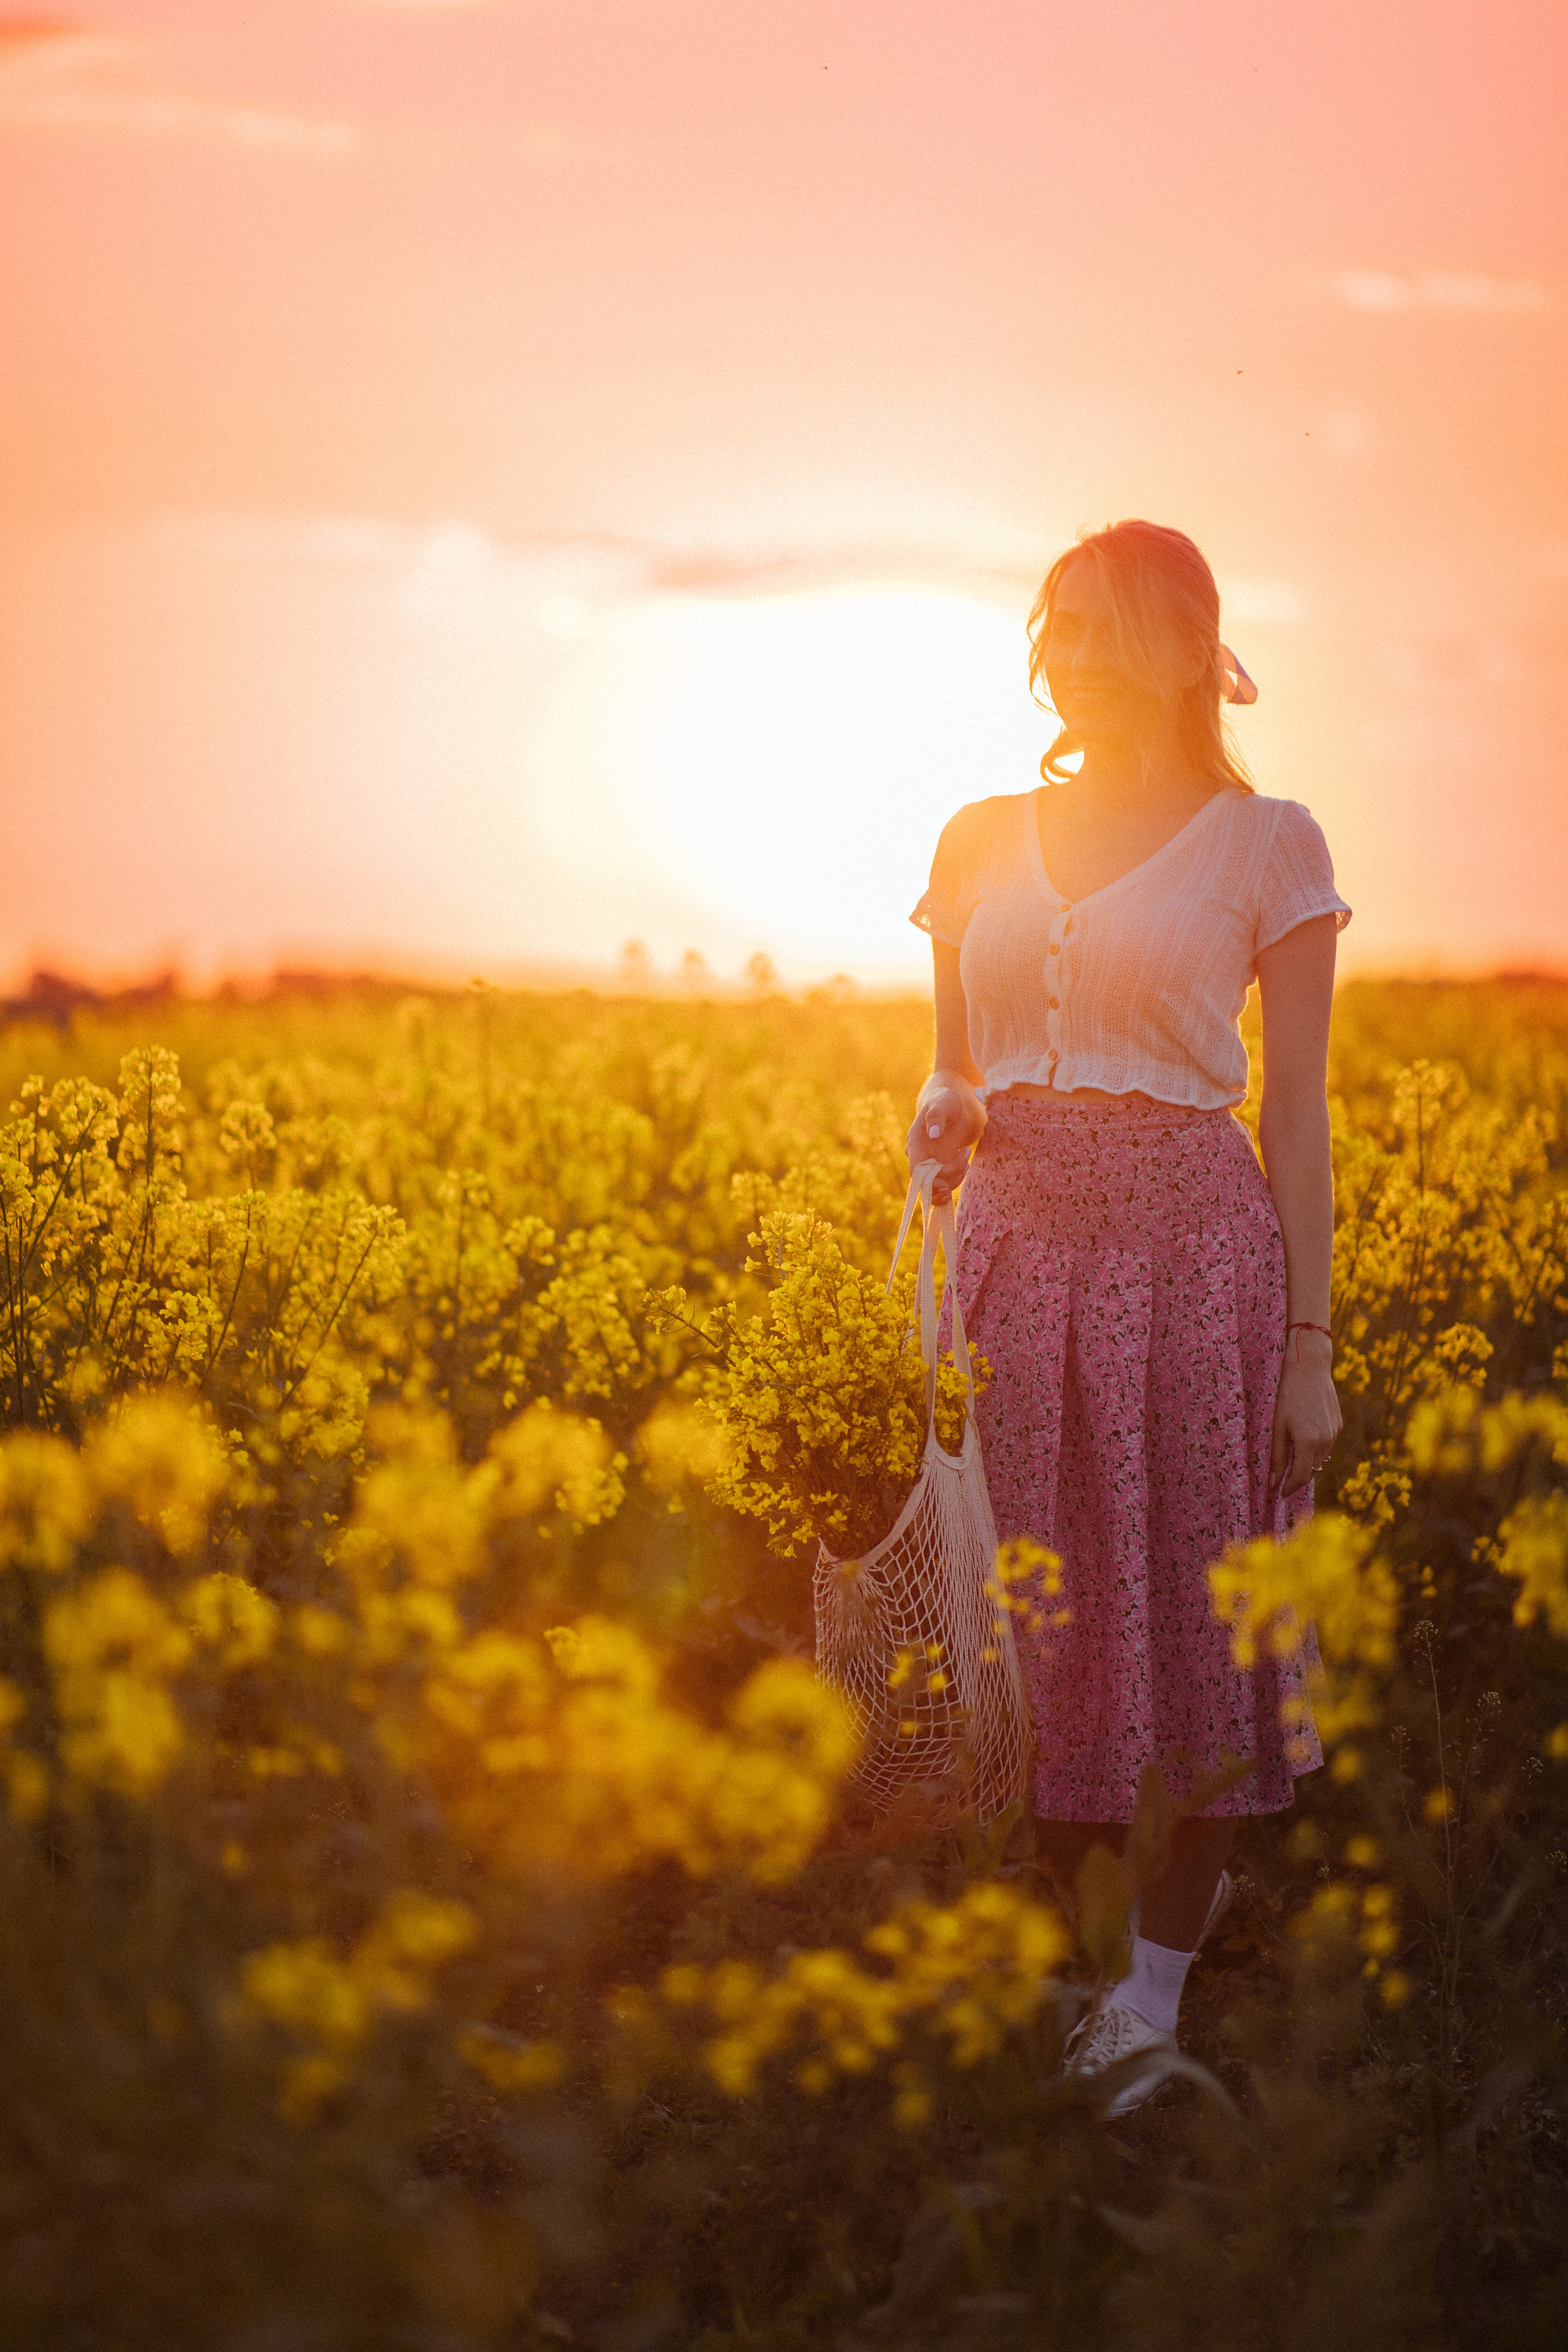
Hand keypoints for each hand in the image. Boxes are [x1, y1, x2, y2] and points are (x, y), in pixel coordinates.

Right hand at [906, 1074, 985, 1204]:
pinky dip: (956, 1177)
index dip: (930, 1180)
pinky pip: (944, 1181)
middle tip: (965, 1165)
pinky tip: (965, 1162)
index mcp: (915, 1142)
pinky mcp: (938, 1166)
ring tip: (966, 1156)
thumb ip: (937, 1115)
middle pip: (927, 1182)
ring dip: (954, 1179)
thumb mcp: (944, 1103)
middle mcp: (918, 1155)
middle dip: (946, 1181)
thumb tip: (933, 1133)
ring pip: (936, 1185)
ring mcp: (928, 1162)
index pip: (917, 1170)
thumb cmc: (945, 1102)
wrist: (950, 1107)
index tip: (948, 1178)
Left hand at [1268, 1330, 1340, 1502]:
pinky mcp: (1338, 1424)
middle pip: (1311, 1470)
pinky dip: (1315, 1448)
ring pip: (1320, 1458)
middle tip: (1283, 1480)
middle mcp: (1325, 1440)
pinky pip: (1326, 1445)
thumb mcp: (1277, 1426)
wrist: (1310, 1368)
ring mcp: (1334, 1432)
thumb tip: (1272, 1482)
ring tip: (1292, 1459)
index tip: (1280, 1493)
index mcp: (1308, 1441)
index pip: (1300, 1476)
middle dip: (1297, 1477)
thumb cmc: (1288, 1395)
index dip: (1290, 1488)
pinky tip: (1304, 1438)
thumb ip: (1276, 1456)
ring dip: (1307, 1463)